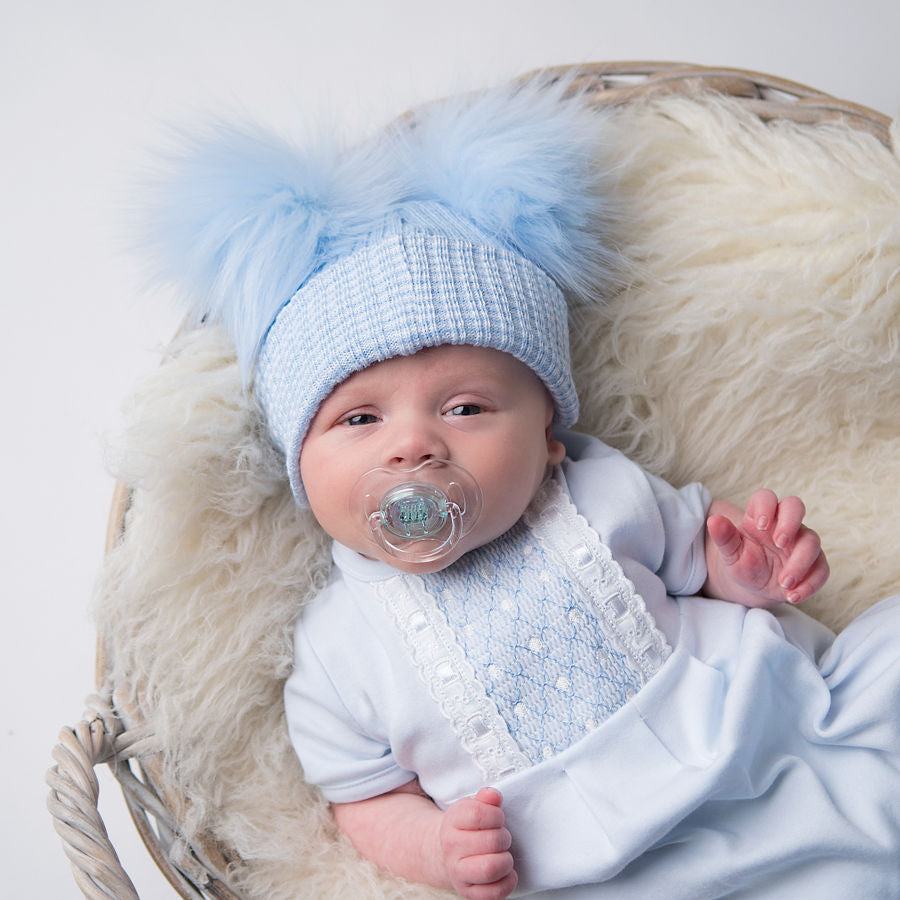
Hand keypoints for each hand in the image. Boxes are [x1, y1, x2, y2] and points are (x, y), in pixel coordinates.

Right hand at [439, 788, 516, 899]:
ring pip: (491, 869)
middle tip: (501, 837)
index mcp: (452, 821)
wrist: (446, 852)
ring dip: (506, 860)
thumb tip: (494, 796)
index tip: (498, 818)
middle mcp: (451, 848)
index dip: (496, 815)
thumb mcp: (472, 806)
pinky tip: (506, 872)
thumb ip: (486, 798)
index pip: (478, 814)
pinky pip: (494, 892)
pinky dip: (508, 882)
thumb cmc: (467, 827)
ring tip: (504, 855)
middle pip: (491, 841)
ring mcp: (457, 872)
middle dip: (504, 837)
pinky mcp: (468, 892)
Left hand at [705, 489, 828, 607]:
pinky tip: (793, 595)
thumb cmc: (742, 562)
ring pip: (811, 541)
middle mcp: (784, 525)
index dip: (766, 506)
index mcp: (760, 517)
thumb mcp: (730, 553)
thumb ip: (724, 537)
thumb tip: (713, 520)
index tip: (760, 526)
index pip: (766, 497)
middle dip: (790, 523)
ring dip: (800, 563)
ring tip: (783, 583)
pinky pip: (822, 569)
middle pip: (795, 506)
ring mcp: (802, 543)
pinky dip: (810, 584)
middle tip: (780, 544)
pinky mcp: (814, 564)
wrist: (753, 587)